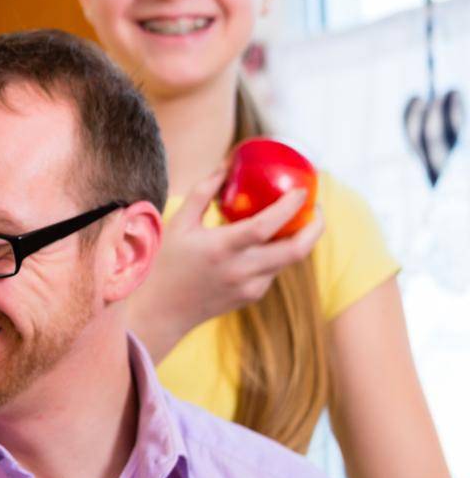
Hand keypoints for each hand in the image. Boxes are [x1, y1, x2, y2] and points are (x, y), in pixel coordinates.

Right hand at [132, 168, 322, 356]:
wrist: (161, 311)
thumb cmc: (166, 262)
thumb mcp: (179, 224)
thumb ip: (203, 193)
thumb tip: (227, 166)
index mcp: (221, 248)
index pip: (267, 225)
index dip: (290, 207)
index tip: (302, 191)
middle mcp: (240, 270)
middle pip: (296, 250)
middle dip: (315, 227)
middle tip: (315, 209)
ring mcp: (249, 287)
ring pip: (289, 261)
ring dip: (298, 240)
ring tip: (295, 221)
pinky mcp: (251, 297)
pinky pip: (274, 272)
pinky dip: (276, 255)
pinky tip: (266, 245)